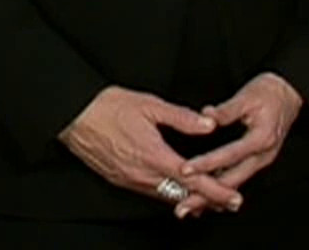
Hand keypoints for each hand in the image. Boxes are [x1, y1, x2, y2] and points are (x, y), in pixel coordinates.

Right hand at [58, 85, 242, 217]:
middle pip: (181, 195)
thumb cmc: (110, 107)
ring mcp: (129, 180)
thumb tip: (209, 124)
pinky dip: (169, 195)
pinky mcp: (120, 180)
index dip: (215, 190)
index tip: (234, 197)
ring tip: (210, 201)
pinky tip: (178, 192)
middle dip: (208, 201)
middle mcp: (141, 174)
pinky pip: (150, 193)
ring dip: (188, 199)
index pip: (192, 180)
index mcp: (153, 156)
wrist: (74, 116)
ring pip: (165, 197)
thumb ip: (182, 117)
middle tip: (230, 203)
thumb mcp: (151, 105)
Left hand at [174, 72, 303, 215]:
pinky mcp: (257, 162)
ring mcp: (261, 161)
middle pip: (232, 181)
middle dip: (206, 196)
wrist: (289, 94)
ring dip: (212, 198)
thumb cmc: (269, 93)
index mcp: (261, 139)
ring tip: (189, 207)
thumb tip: (205, 115)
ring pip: (234, 185)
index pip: (229, 155)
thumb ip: (226, 110)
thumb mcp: (247, 96)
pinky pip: (238, 180)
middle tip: (183, 207)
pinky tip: (205, 197)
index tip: (184, 170)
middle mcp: (263, 156)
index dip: (205, 164)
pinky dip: (220, 190)